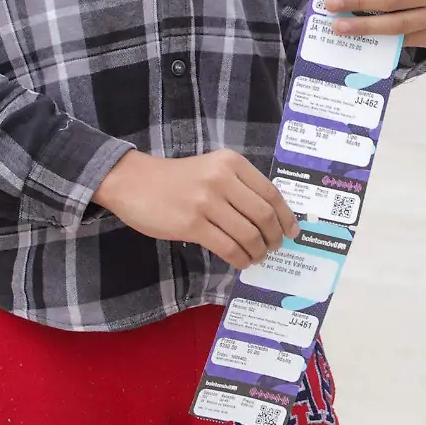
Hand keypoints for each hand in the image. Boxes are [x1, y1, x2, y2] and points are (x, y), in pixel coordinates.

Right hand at [92, 150, 300, 268]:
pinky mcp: (191, 224)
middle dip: (274, 237)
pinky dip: (240, 259)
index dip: (286, 216)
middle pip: (263, 215)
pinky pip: (227, 247)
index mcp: (231, 163)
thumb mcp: (211, 169)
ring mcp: (206, 202)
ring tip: (257, 257)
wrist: (132, 182)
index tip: (293, 232)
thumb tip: (269, 218)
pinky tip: (241, 262)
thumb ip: (238, 186)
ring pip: (247, 234)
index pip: (271, 192)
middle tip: (274, 248)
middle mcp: (222, 179)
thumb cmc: (175, 179)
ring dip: (258, 251)